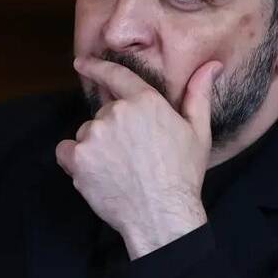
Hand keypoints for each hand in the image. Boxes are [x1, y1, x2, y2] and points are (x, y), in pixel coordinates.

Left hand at [56, 56, 221, 258]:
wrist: (162, 215)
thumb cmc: (182, 176)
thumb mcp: (198, 133)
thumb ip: (198, 94)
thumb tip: (211, 65)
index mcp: (145, 101)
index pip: (115, 75)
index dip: (96, 66)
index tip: (81, 62)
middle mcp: (117, 113)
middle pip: (103, 113)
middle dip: (113, 130)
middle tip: (131, 155)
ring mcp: (94, 135)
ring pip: (86, 133)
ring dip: (96, 147)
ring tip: (119, 169)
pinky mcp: (78, 158)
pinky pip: (66, 151)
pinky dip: (75, 161)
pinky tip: (97, 174)